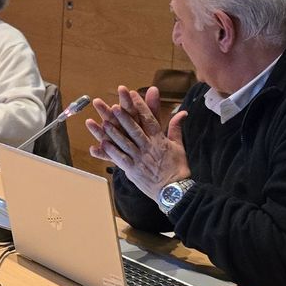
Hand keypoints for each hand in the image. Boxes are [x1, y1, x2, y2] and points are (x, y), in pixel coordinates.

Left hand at [85, 84, 189, 198]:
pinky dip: (111, 151)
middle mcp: (148, 147)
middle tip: (114, 106)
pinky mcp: (133, 170)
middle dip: (124, 117)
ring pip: (125, 142)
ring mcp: (139, 159)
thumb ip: (176, 128)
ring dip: (114, 132)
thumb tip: (183, 112)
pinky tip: (102, 144)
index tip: (133, 95)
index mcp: (159, 140)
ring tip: (104, 122)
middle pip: (135, 129)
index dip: (141, 106)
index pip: (149, 119)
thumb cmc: (178, 168)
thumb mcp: (179, 146)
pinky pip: (120, 159)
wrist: (174, 190)